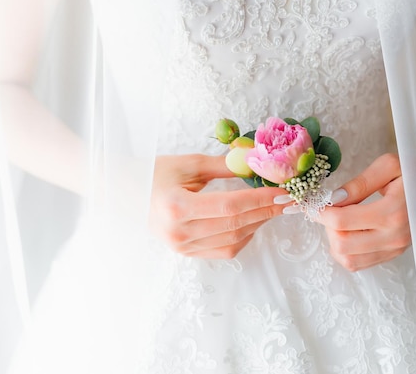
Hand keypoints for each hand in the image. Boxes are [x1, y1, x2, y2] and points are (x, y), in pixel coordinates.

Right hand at [149, 154, 286, 258]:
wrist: (128, 193)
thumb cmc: (156, 174)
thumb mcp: (190, 164)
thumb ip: (226, 166)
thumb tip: (258, 162)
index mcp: (176, 207)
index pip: (230, 206)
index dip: (261, 200)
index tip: (283, 191)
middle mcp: (179, 233)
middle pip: (235, 225)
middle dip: (266, 211)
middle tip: (288, 199)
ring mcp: (182, 247)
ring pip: (234, 240)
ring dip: (258, 223)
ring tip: (273, 207)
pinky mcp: (187, 253)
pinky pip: (225, 250)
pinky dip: (244, 236)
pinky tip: (254, 221)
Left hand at [317, 153, 410, 271]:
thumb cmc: (414, 171)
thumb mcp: (388, 165)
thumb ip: (359, 183)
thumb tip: (333, 200)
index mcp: (392, 213)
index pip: (342, 222)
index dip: (319, 212)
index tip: (312, 202)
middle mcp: (394, 237)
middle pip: (341, 245)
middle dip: (327, 227)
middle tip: (329, 209)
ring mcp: (395, 249)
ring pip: (347, 260)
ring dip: (335, 241)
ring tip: (341, 220)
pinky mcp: (394, 255)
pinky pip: (358, 264)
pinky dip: (346, 251)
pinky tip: (350, 232)